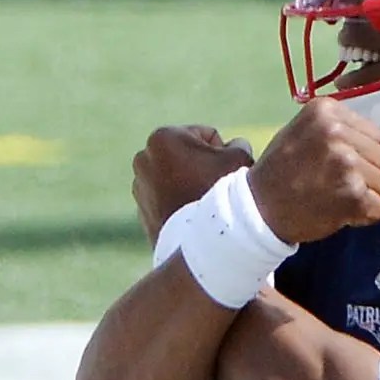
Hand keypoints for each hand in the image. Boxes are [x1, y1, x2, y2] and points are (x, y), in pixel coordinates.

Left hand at [132, 126, 255, 244]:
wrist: (206, 244)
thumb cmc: (225, 193)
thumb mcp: (240, 157)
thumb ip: (237, 143)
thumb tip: (231, 146)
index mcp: (164, 137)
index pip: (207, 135)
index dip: (224, 152)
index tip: (225, 171)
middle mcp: (144, 157)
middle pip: (188, 153)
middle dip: (204, 165)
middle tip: (217, 186)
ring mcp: (139, 184)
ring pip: (177, 175)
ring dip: (191, 183)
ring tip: (206, 203)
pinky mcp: (141, 208)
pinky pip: (168, 198)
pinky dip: (181, 201)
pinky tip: (195, 215)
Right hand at [248, 97, 379, 243]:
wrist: (258, 208)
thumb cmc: (283, 169)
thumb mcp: (304, 131)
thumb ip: (343, 131)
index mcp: (326, 111)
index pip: (374, 133)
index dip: (359, 153)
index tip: (332, 162)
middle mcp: (337, 133)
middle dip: (365, 174)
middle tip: (334, 182)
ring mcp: (346, 163)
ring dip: (364, 196)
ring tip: (334, 196)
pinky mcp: (354, 194)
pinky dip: (364, 216)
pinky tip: (340, 212)